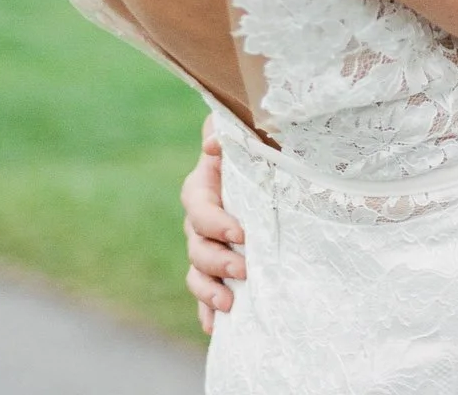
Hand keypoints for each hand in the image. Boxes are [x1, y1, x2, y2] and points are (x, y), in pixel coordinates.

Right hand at [181, 117, 245, 335]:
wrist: (261, 165)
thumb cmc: (251, 145)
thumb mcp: (240, 130)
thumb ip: (222, 130)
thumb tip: (212, 143)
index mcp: (202, 187)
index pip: (199, 209)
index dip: (215, 223)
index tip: (240, 234)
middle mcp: (199, 220)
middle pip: (196, 246)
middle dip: (217, 262)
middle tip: (244, 270)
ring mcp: (204, 245)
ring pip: (196, 272)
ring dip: (209, 291)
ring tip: (230, 304)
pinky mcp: (215, 266)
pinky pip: (203, 292)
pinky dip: (206, 310)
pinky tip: (214, 327)